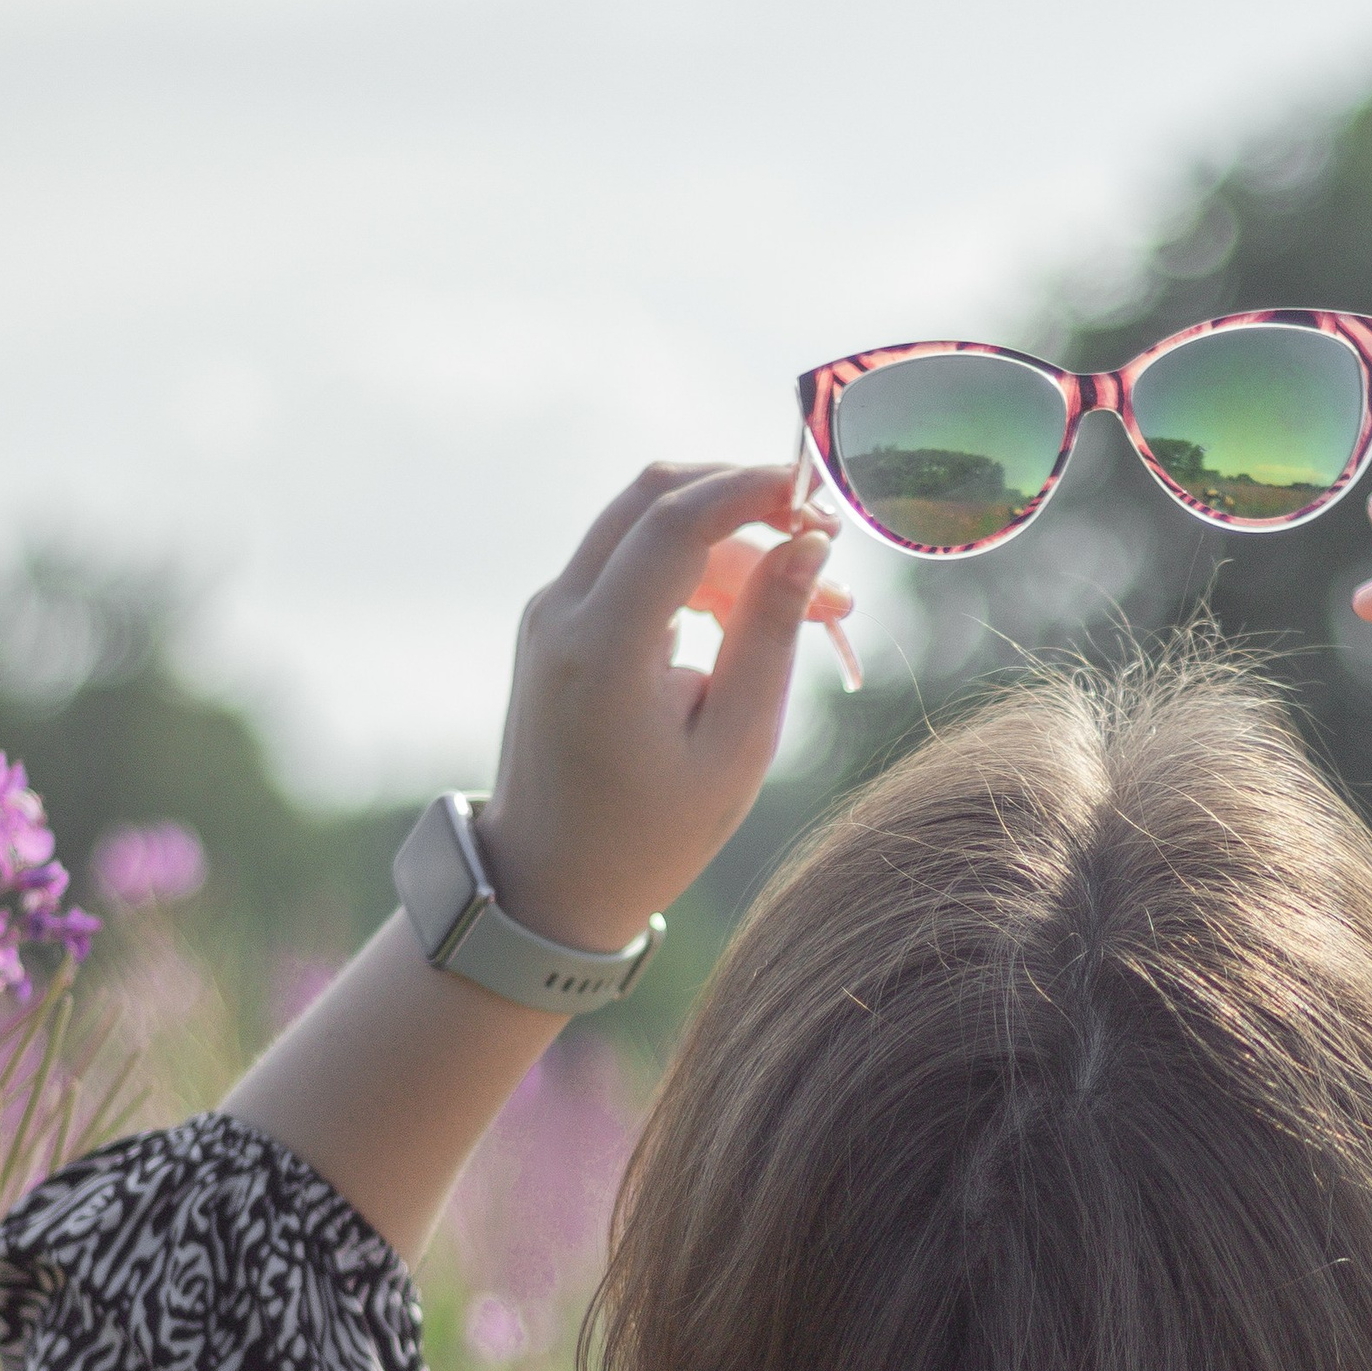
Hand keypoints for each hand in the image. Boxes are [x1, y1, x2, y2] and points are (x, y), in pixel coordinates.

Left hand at [476, 462, 851, 950]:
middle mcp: (562, 612)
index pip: (678, 519)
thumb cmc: (651, 834)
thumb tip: (808, 546)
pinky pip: (630, 561)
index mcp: (603, 648)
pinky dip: (694, 568)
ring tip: (809, 605)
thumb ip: (770, 635)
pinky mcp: (556, 621)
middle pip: (656, 496)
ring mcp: (551, 612)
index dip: (754, 490)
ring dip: (728, 543)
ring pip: (646, 524)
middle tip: (819, 544)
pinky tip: (748, 615)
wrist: (550, 881)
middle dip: (744, 502)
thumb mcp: (734, 747)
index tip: (821, 499)